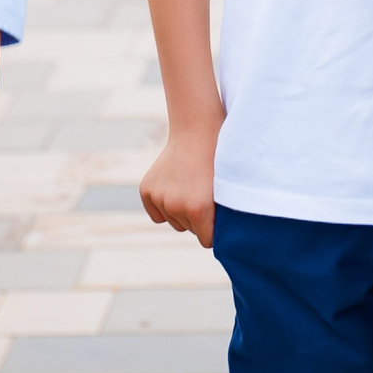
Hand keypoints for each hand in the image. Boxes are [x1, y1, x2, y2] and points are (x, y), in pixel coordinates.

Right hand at [141, 124, 219, 247]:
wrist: (197, 131)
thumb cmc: (218, 161)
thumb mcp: (226, 191)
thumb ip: (220, 218)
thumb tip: (218, 241)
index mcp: (198, 209)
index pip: (207, 240)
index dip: (214, 229)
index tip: (218, 215)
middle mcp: (176, 205)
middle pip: (190, 230)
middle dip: (198, 218)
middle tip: (204, 193)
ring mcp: (159, 197)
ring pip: (173, 222)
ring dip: (181, 211)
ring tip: (191, 187)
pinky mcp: (146, 189)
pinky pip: (157, 213)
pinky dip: (164, 206)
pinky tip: (174, 187)